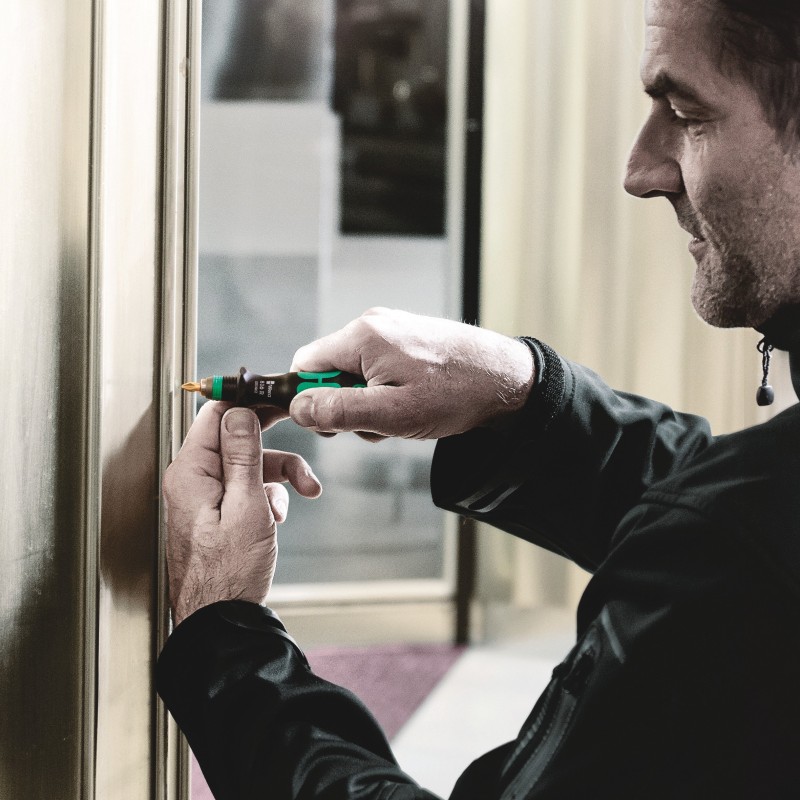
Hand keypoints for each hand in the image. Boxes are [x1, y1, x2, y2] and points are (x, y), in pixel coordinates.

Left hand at [163, 402, 321, 625]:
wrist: (222, 623)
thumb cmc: (229, 575)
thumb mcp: (247, 506)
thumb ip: (243, 455)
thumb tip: (240, 413)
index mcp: (191, 472)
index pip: (216, 415)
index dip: (249, 402)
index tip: (278, 397)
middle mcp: (192, 481)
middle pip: (236, 440)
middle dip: (274, 446)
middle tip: (302, 436)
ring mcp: (203, 499)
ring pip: (246, 467)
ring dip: (278, 476)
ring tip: (304, 492)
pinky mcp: (216, 515)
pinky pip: (244, 490)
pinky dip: (267, 497)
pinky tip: (277, 516)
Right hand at [289, 308, 534, 441]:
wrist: (506, 379)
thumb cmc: (455, 395)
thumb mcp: (391, 414)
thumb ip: (339, 410)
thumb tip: (298, 409)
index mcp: (362, 337)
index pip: (305, 364)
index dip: (308, 398)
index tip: (329, 424)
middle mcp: (372, 325)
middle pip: (330, 370)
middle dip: (344, 403)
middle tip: (376, 424)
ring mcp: (391, 329)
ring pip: (355, 373)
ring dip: (368, 402)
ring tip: (402, 415)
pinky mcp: (406, 339)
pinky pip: (378, 368)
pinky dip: (386, 391)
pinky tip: (412, 403)